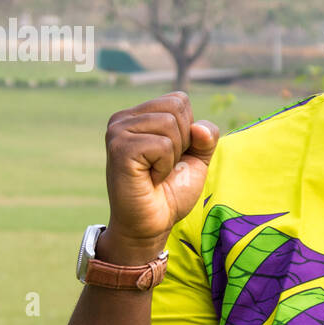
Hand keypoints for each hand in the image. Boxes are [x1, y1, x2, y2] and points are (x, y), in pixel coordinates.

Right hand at [101, 91, 218, 261]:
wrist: (152, 224)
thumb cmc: (171, 191)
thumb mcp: (197, 158)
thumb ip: (206, 135)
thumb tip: (197, 128)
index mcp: (138, 115)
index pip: (179, 99)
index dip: (188, 130)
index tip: (171, 155)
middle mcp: (123, 118)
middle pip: (177, 109)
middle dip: (182, 142)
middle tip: (163, 165)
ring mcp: (117, 131)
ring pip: (170, 125)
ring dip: (173, 156)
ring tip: (156, 172)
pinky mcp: (119, 148)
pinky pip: (162, 145)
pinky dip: (165, 166)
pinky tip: (150, 178)